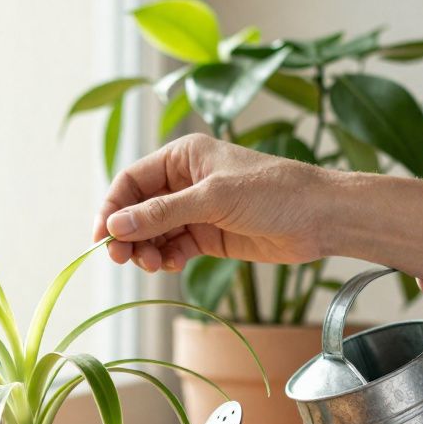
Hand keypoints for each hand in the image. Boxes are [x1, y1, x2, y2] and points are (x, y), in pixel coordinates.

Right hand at [93, 134, 334, 272]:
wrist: (320, 218)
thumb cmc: (273, 192)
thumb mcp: (213, 198)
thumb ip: (163, 213)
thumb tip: (117, 225)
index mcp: (184, 157)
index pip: (132, 181)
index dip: (113, 208)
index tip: (102, 237)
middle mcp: (186, 182)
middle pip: (138, 209)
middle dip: (127, 233)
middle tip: (122, 258)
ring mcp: (197, 210)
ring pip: (154, 232)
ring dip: (146, 250)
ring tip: (153, 265)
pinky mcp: (209, 236)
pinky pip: (175, 248)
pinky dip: (167, 258)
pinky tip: (171, 266)